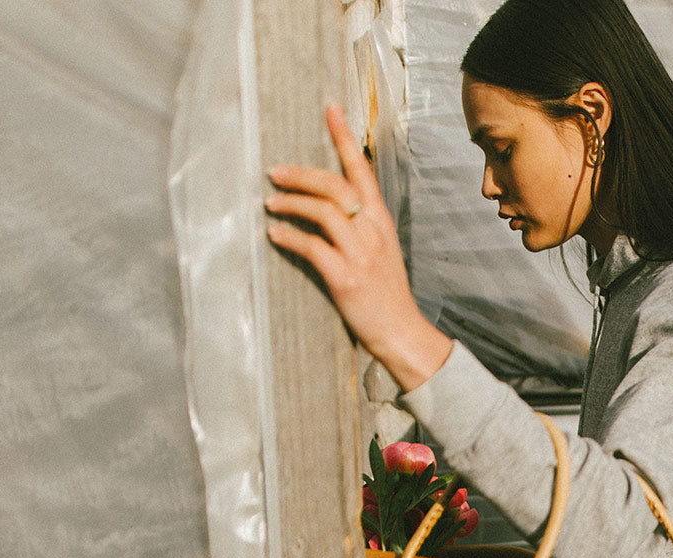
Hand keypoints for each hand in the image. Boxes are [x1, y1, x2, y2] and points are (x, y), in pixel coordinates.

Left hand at [265, 105, 451, 391]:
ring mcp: (360, 252)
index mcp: (380, 220)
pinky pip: (311, 246)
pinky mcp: (345, 276)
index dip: (344, 137)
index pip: (361, 170)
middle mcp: (372, 230)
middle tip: (275, 172)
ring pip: (321, 210)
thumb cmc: (386, 295)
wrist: (402, 333)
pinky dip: (288, 237)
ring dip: (290, 203)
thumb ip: (360, 226)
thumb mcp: (380, 251)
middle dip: (300, 174)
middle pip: (333, 184)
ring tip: (271, 203)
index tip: (329, 109)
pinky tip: (275, 234)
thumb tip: (329, 208)